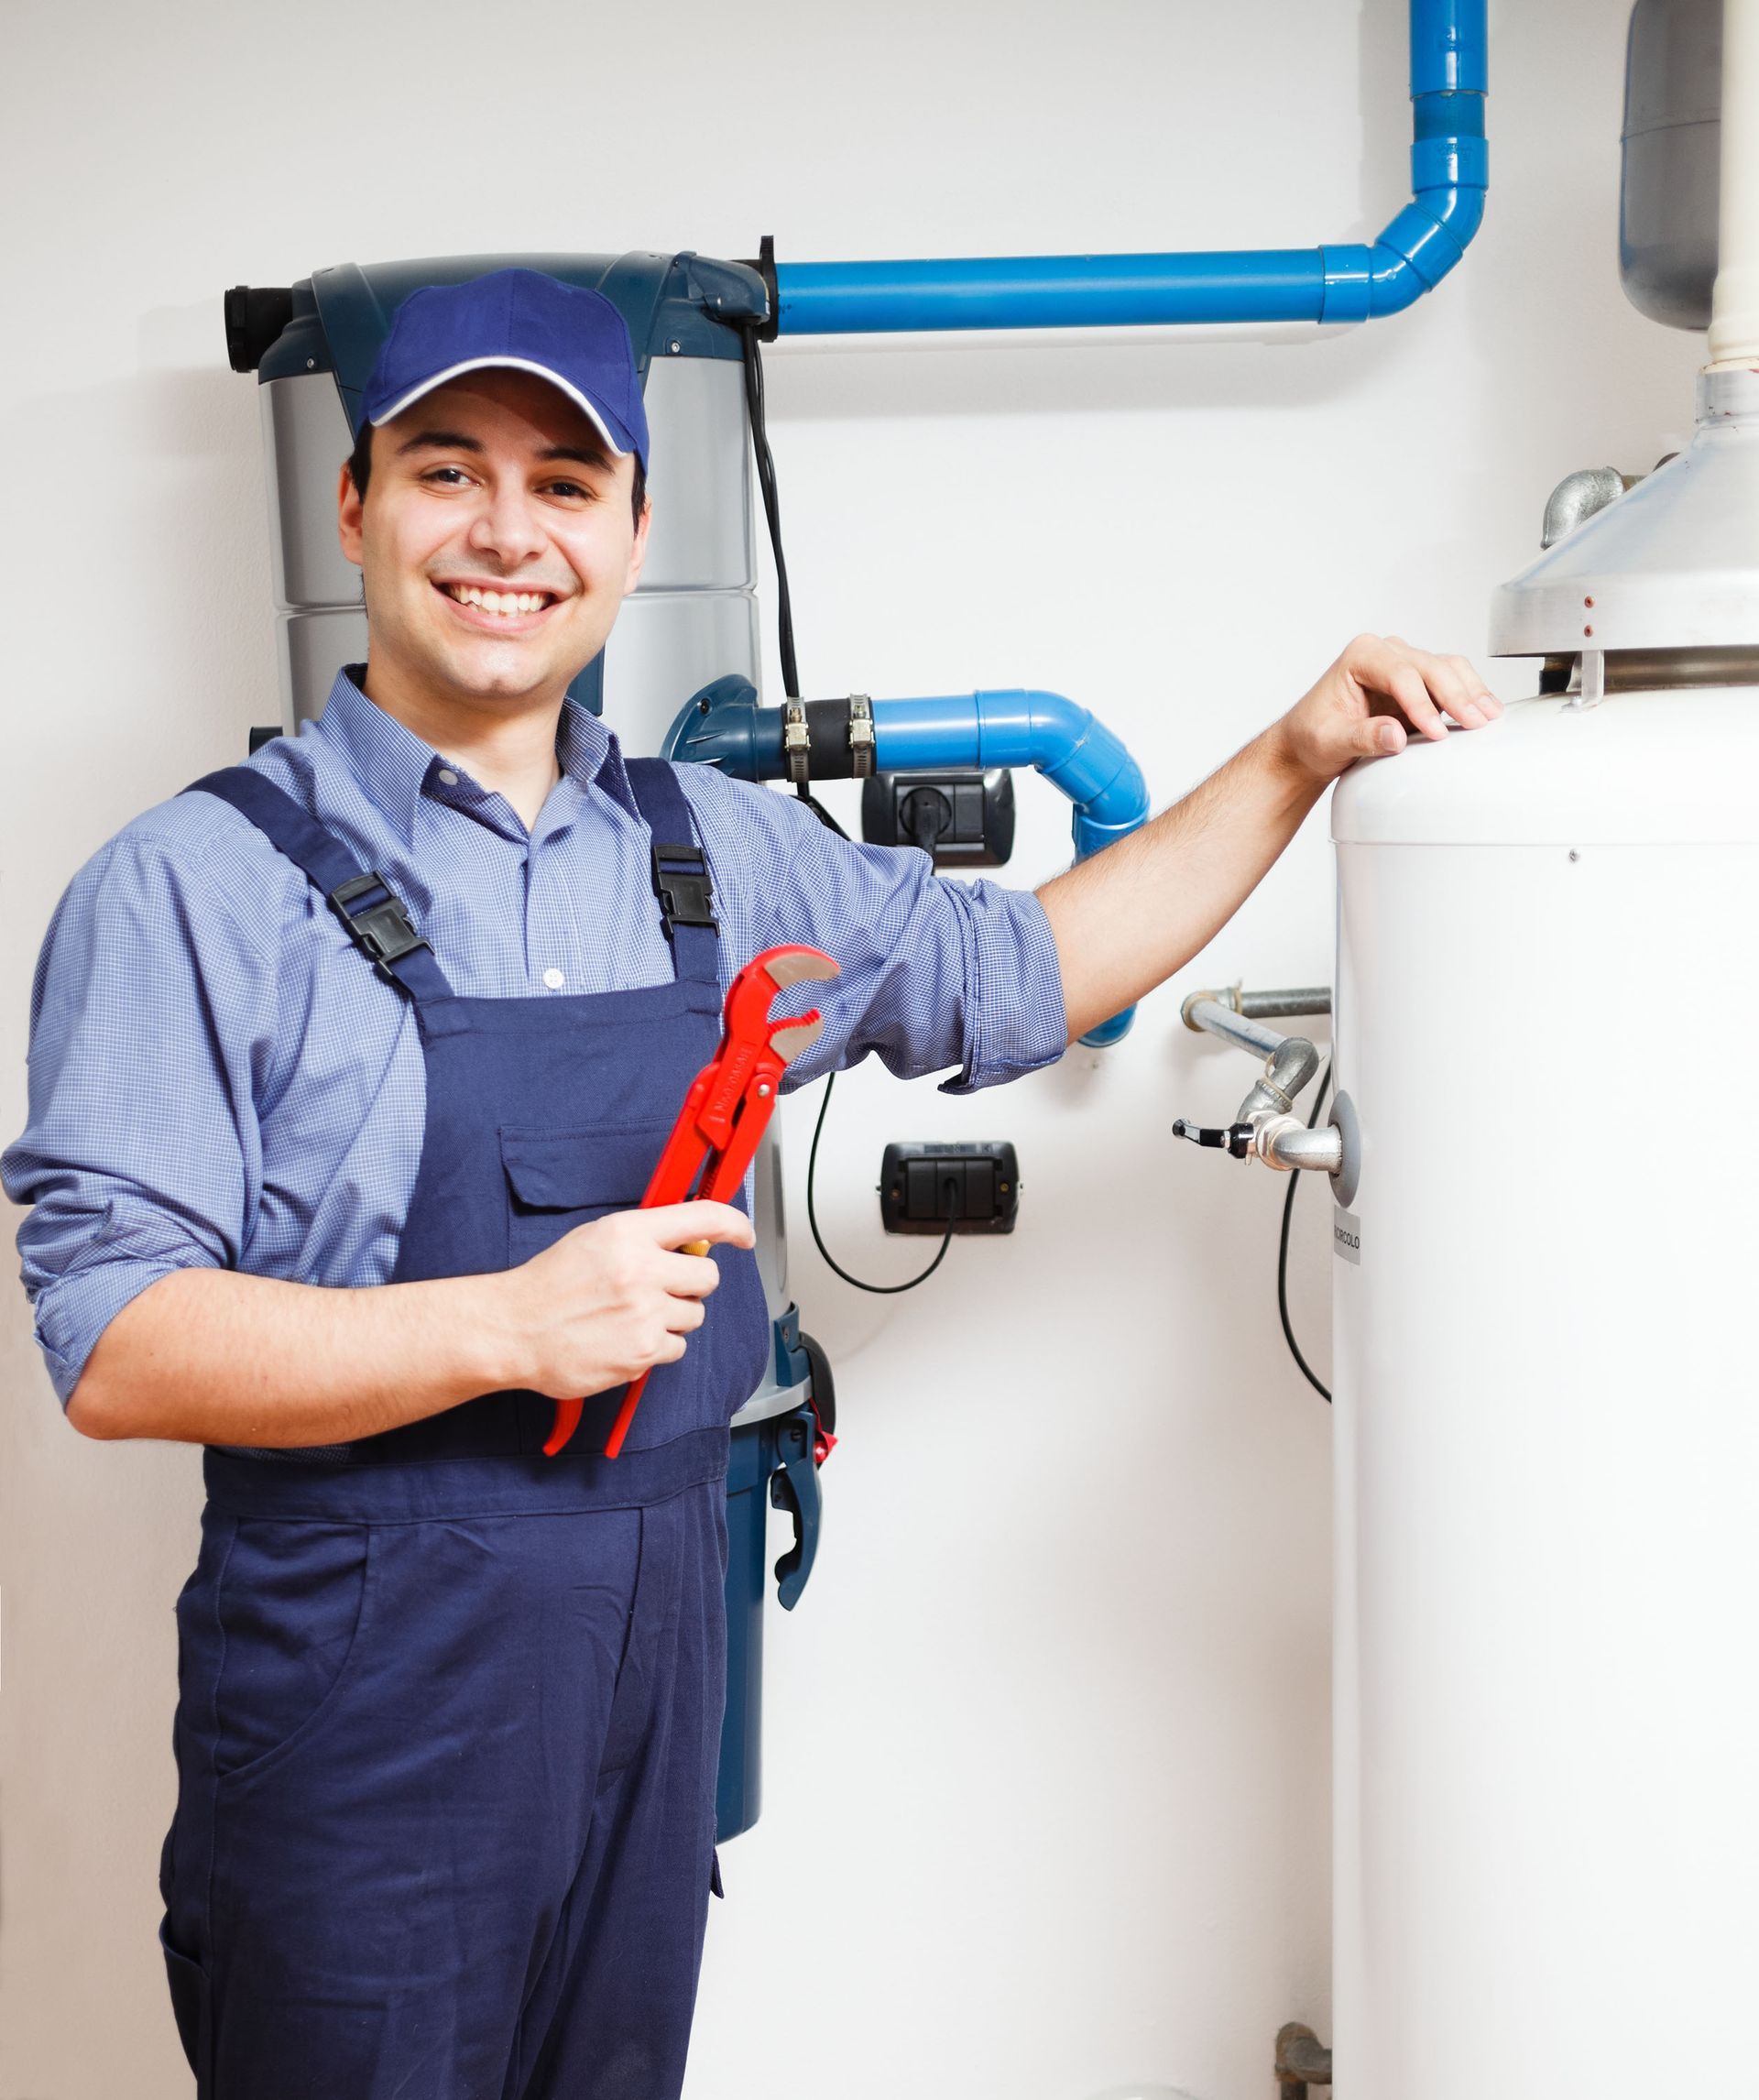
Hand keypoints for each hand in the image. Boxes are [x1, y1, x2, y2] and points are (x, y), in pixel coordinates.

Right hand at [492, 1201, 754, 1400]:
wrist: (515, 1329)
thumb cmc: (551, 1285)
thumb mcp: (596, 1238)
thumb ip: (644, 1237)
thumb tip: (688, 1241)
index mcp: (629, 1233)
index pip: (703, 1219)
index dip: (734, 1226)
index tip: (743, 1235)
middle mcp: (641, 1270)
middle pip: (708, 1276)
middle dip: (691, 1284)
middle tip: (663, 1288)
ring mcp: (643, 1313)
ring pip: (694, 1315)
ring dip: (672, 1318)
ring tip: (632, 1316)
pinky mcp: (641, 1352)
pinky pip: (676, 1348)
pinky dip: (657, 1347)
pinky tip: (626, 1338)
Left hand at [1272, 634, 1501, 787]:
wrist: (1311, 742)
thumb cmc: (1314, 735)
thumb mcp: (1330, 741)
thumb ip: (1362, 737)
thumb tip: (1396, 735)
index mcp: (1360, 656)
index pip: (1400, 674)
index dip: (1421, 703)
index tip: (1435, 733)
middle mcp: (1385, 652)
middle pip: (1430, 667)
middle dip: (1455, 695)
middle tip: (1475, 723)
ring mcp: (1405, 664)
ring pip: (1447, 668)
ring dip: (1471, 691)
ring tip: (1489, 716)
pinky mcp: (1420, 682)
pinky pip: (1452, 681)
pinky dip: (1470, 694)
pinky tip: (1486, 711)